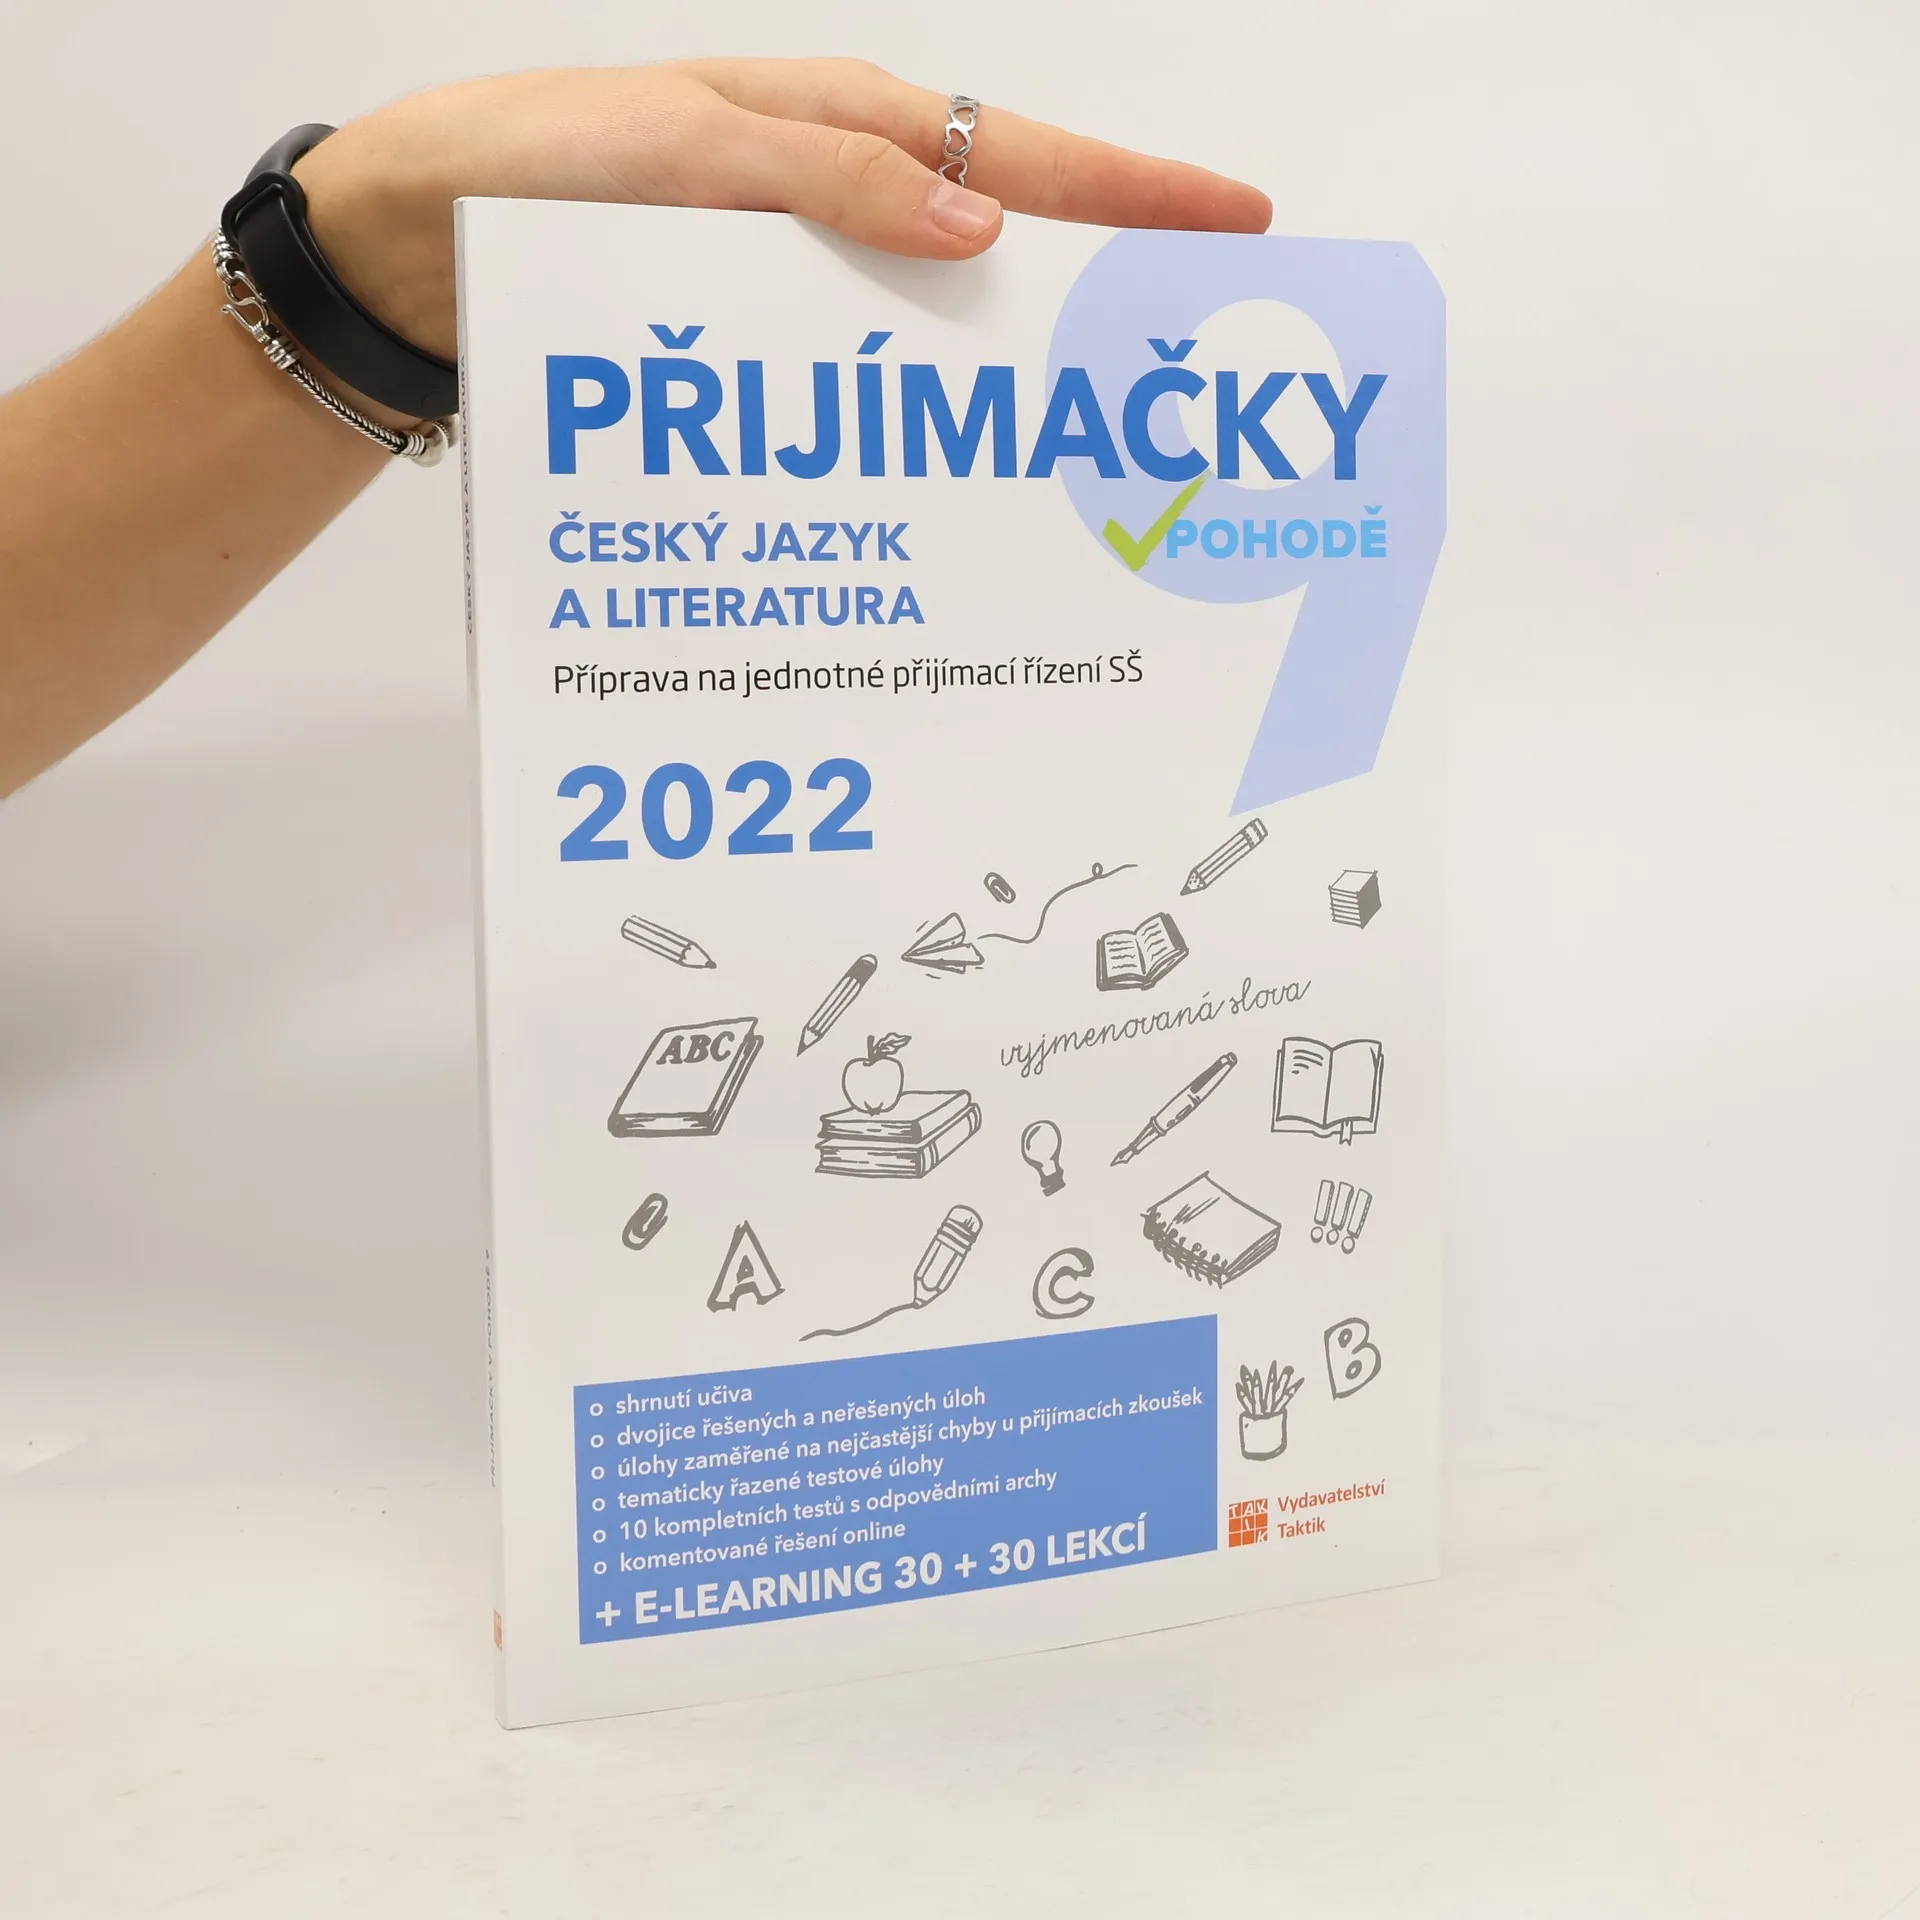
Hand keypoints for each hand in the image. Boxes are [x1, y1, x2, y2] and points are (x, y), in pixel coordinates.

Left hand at [294, 59, 1272, 361]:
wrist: (415, 242)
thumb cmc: (536, 165)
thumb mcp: (691, 151)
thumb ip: (836, 185)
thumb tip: (983, 233)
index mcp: (843, 127)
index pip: (1021, 159)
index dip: (1134, 194)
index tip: (1235, 222)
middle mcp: (835, 204)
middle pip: (1000, 254)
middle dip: (1093, 305)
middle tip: (1172, 375)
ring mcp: (798, 280)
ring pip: (931, 336)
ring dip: (992, 388)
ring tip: (1066, 456)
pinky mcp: (754, 346)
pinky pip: (854, 384)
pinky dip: (898, 423)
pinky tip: (922, 476)